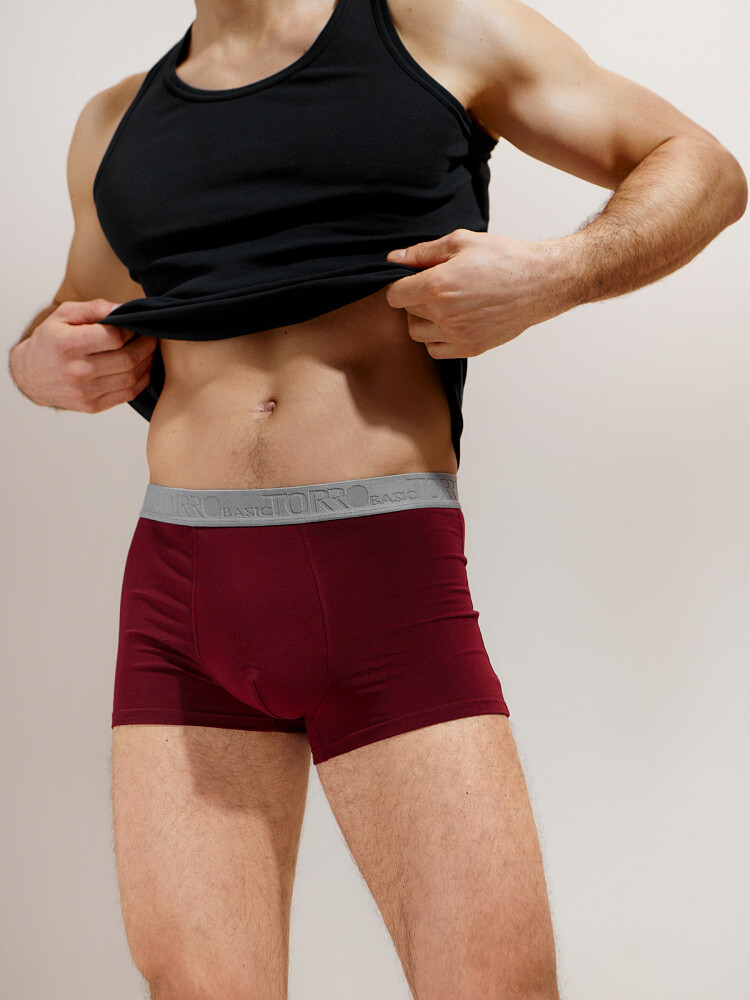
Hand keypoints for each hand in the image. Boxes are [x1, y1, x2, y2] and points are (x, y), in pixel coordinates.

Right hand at [11, 298, 156, 412]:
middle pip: (128, 359)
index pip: (115, 337)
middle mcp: (77, 370)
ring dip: (147, 362)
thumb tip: (123, 309)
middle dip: (147, 346)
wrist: (30, 376)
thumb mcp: (63, 315)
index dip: (132, 329)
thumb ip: (94, 308)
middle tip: (151, 337)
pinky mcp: (92, 405)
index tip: (137, 324)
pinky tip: (142, 369)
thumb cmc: (49, 342)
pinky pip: (127, 394)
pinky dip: (141, 380)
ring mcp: (85, 391)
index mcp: (69, 344)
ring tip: (149, 351)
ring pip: (131, 377)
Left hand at [385, 229, 571, 358]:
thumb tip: (394, 258)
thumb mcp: (462, 242)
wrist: (540, 282)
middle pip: (407, 313)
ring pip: (418, 334)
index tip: (414, 279)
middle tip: (436, 286)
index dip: (401, 284)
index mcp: (437, 286)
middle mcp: (443, 314)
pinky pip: (435, 350)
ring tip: (443, 304)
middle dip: (415, 298)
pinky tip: (451, 321)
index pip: (394, 296)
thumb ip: (423, 252)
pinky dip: (436, 338)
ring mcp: (457, 335)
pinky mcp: (470, 348)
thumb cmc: (505, 258)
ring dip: (423, 320)